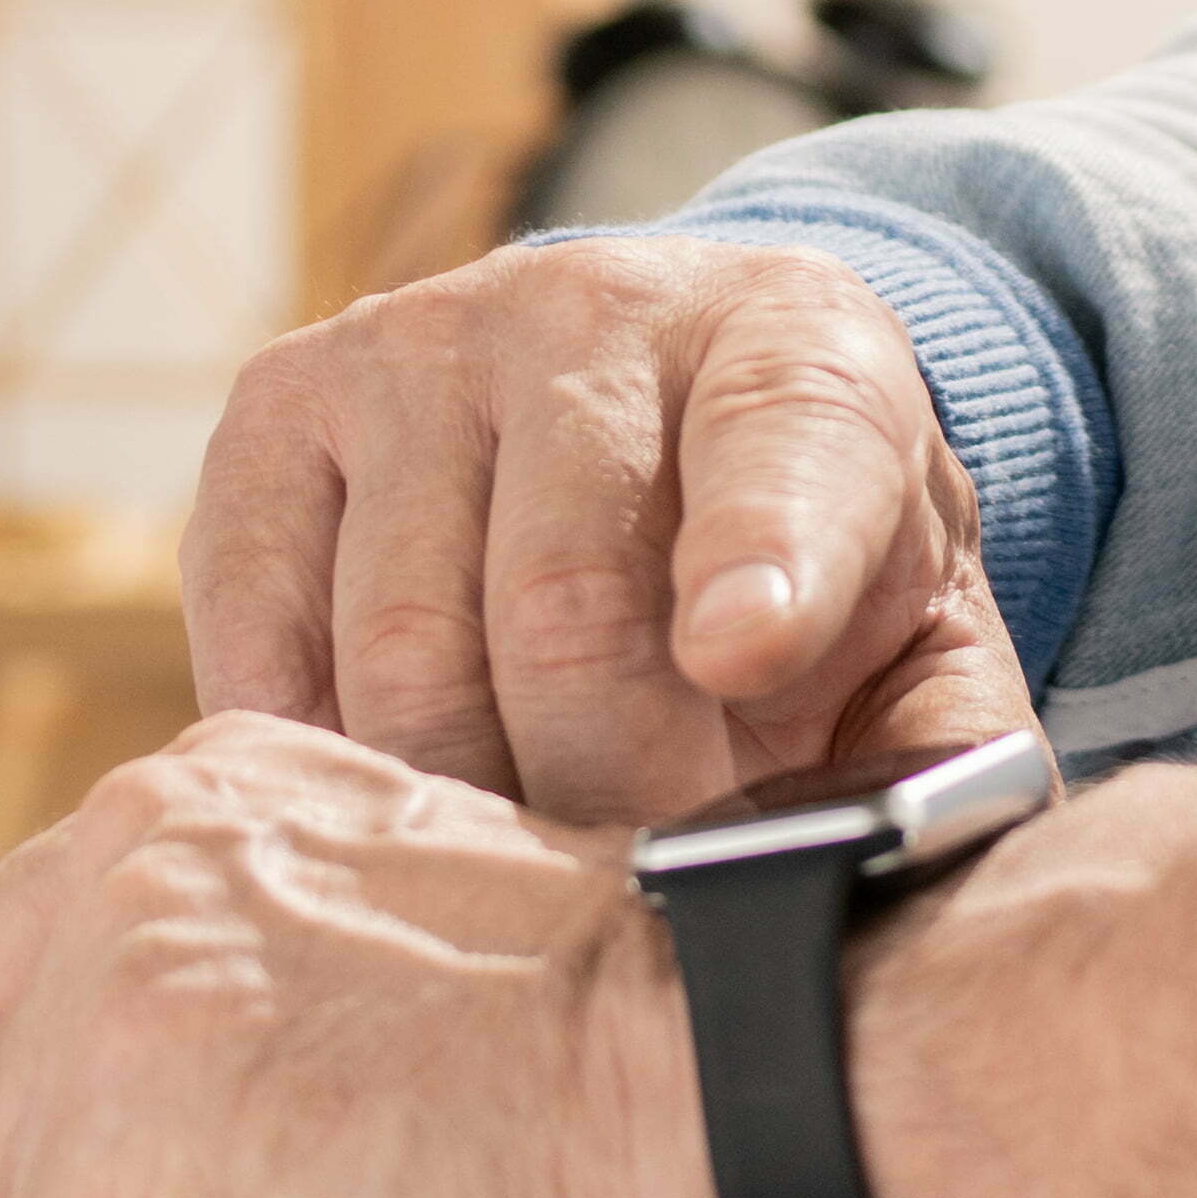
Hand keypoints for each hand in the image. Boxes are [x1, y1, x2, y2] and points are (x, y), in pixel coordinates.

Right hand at [183, 236, 1027, 829]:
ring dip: (463, 802)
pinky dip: (314, 763)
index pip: (782, 447)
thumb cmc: (803, 565)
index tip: (742, 654)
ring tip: (525, 857)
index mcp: (800, 352)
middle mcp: (595, 313)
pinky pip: (262, 639)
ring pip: (402, 647)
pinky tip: (392, 800)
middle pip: (564, 602)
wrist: (666, 399)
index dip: (762, 557)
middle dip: (602, 791)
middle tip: (633, 882)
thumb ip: (933, 754)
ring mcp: (419, 347)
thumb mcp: (914, 635)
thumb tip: (869, 884)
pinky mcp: (281, 406)